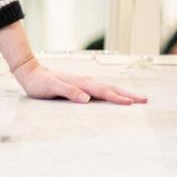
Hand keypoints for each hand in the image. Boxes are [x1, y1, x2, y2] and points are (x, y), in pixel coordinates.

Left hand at [12, 60, 147, 104]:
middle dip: (128, 95)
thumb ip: (68, 91)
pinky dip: (113, 93)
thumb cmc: (40, 83)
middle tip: (145, 101)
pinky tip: (116, 97)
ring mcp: (85, 82)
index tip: (132, 104)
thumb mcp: (51, 88)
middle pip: (112, 88)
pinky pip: (101, 90)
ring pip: (108, 88)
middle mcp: (86, 81)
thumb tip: (86, 99)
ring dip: (123, 93)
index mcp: (82, 83)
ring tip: (137, 99)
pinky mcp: (82, 85)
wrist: (31, 73)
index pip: (104, 92)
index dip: (118, 98)